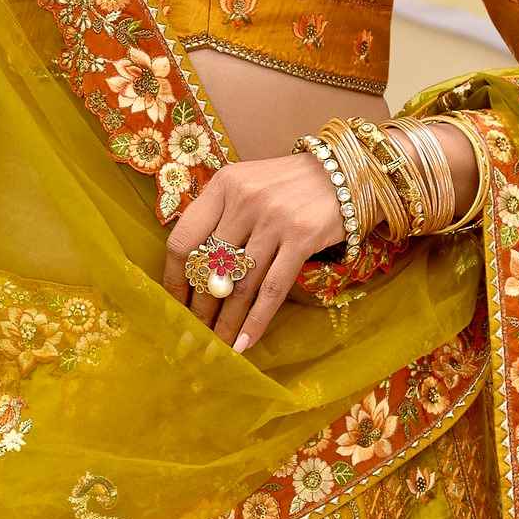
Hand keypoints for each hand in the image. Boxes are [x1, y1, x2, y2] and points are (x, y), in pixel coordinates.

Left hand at [164, 150, 343, 353]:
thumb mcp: (247, 185)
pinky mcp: (302, 238)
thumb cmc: (288, 185)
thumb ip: (220, 216)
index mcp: (223, 185)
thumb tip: (193, 272)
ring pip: (238, 284)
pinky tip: (244, 342)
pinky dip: (256, 320)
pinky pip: (271, 290)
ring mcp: (273, 219)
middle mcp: (244, 200)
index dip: (174, 279)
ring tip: (216, 345)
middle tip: (194, 335)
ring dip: (225, 322)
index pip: (183, 240)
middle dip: (198, 309)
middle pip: (209, 267)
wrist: (344, 172)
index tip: (174, 305)